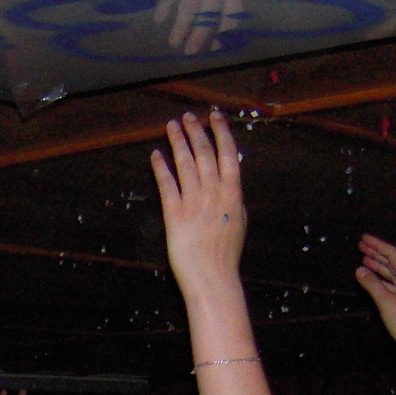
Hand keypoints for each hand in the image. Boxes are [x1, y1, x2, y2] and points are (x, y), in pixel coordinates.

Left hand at [151, 109, 246, 297]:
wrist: (213, 277)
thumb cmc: (226, 254)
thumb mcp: (239, 222)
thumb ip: (234, 200)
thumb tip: (231, 184)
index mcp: (233, 192)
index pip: (228, 153)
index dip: (221, 131)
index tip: (215, 115)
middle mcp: (215, 192)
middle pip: (205, 152)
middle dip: (196, 130)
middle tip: (188, 116)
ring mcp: (194, 202)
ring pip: (186, 163)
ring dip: (178, 142)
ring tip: (171, 126)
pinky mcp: (175, 214)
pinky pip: (167, 184)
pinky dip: (161, 167)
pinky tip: (156, 155)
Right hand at [355, 235, 395, 350]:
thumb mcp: (386, 302)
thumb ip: (372, 284)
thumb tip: (359, 270)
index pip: (392, 254)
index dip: (378, 245)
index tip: (364, 238)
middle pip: (391, 261)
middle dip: (376, 252)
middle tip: (361, 245)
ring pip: (390, 271)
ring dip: (377, 264)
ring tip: (363, 258)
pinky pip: (390, 282)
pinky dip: (379, 277)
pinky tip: (370, 276)